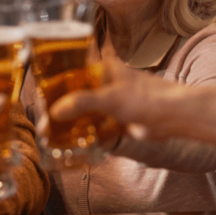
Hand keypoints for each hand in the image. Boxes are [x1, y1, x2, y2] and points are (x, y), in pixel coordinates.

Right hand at [49, 58, 215, 143]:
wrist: (176, 116)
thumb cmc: (147, 97)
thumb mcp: (110, 97)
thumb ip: (81, 102)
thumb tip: (55, 112)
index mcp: (101, 69)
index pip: (70, 73)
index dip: (53, 85)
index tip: (39, 99)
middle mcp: (104, 83)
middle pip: (75, 95)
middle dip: (60, 109)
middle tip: (44, 124)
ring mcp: (112, 103)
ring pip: (85, 113)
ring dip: (72, 124)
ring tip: (53, 137)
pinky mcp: (119, 120)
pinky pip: (97, 128)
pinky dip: (87, 136)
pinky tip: (73, 145)